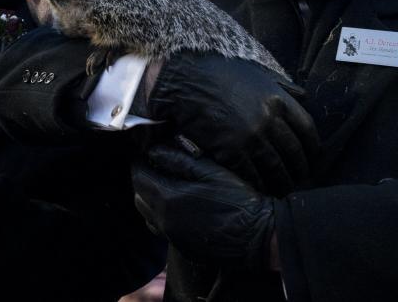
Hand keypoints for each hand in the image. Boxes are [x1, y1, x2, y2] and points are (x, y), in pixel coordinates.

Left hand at [132, 144, 276, 271]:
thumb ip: (180, 159)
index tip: (148, 152)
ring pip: (148, 215)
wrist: (259, 237)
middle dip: (144, 180)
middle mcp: (165, 221)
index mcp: (168, 199)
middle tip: (157, 166)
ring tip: (167, 185)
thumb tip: (155, 149)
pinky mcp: (184, 248)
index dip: (141, 162)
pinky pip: (162, 229)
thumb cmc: (239, 200)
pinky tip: (179, 206)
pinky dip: (162, 216)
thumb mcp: (211, 171)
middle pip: (139, 197)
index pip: (138, 176)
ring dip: (151, 199)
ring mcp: (174, 238)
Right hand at [147, 53, 317, 195]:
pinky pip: (252, 175)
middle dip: (300, 170)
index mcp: (278, 100)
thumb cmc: (220, 73)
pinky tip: (261, 189)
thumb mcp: (257, 74)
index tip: (313, 160)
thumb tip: (305, 97)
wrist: (186, 79)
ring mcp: (250, 136)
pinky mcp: (230, 150)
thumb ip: (282, 87)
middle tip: (300, 180)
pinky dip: (259, 185)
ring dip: (282, 182)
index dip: (313, 149)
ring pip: (275, 168)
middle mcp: (269, 119)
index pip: (307, 130)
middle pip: (294, 153)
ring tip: (283, 190)